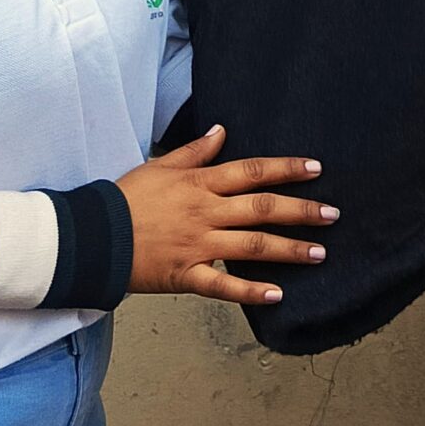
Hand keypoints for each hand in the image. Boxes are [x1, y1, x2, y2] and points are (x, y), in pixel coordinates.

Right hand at [117, 126, 336, 304]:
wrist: (91, 237)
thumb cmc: (125, 199)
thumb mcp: (159, 166)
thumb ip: (194, 152)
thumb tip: (221, 131)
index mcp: (199, 184)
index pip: (251, 172)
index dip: (286, 168)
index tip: (316, 168)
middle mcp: (205, 213)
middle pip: (262, 209)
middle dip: (302, 211)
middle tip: (333, 215)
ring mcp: (198, 246)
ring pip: (252, 247)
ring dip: (289, 250)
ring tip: (320, 253)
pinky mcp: (186, 276)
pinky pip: (224, 287)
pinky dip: (251, 292)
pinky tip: (279, 294)